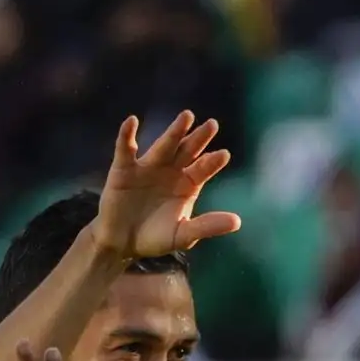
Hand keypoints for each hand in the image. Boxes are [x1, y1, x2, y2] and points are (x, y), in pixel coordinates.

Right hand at [93, 111, 240, 258]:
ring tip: (187, 117)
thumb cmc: (155, 238)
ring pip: (164, 146)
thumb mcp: (183, 235)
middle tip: (213, 125)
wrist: (122, 243)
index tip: (223, 155)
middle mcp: (171, 170)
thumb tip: (237, 221)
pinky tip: (132, 122)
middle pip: (188, 151)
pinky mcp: (124, 169)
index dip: (212, 162)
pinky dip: (127, 136)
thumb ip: (207, 226)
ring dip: (175, 132)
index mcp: (188, 184)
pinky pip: (125, 149)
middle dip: (199, 138)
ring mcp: (148, 167)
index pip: (203, 169)